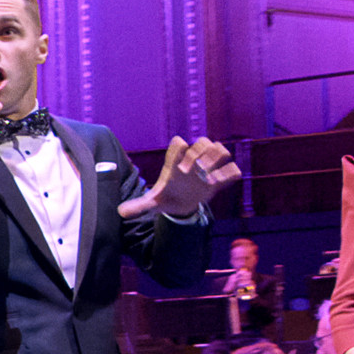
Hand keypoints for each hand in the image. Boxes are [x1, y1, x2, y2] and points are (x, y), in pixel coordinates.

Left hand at [120, 136, 240, 220]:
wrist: (181, 205)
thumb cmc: (166, 198)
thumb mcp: (153, 202)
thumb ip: (139, 206)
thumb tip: (121, 212)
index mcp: (175, 163)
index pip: (178, 144)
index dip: (181, 150)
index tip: (181, 169)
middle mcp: (192, 161)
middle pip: (203, 141)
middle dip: (203, 153)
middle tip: (199, 169)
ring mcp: (207, 168)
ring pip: (220, 148)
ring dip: (219, 158)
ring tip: (211, 177)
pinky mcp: (219, 178)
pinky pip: (232, 169)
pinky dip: (230, 174)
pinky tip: (220, 184)